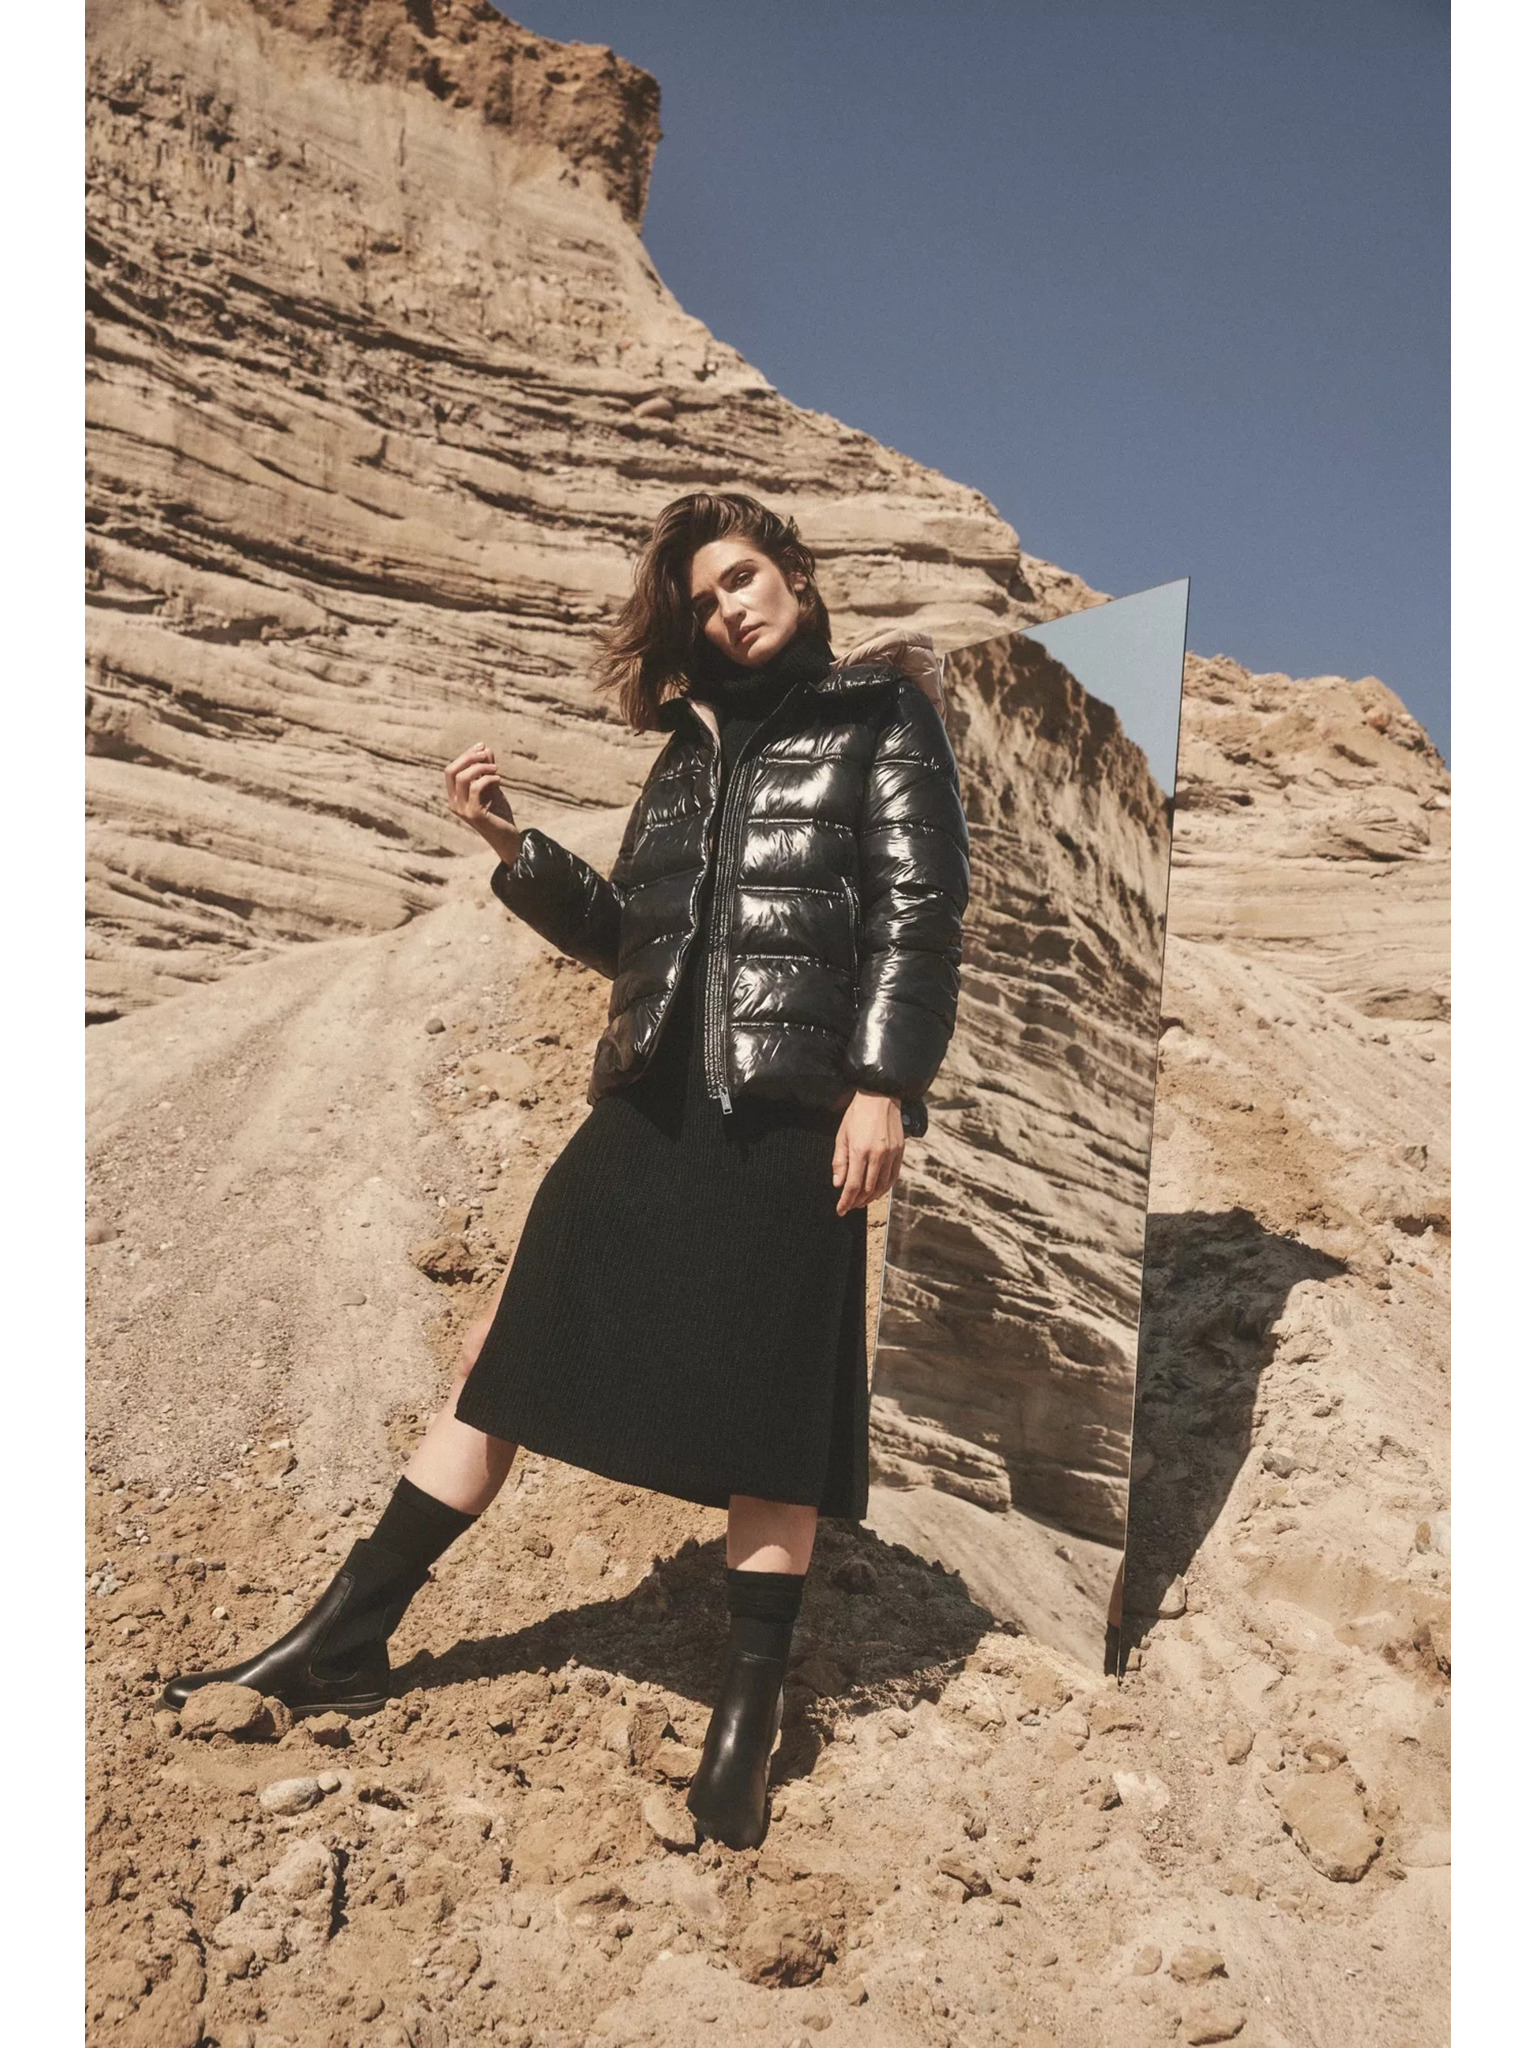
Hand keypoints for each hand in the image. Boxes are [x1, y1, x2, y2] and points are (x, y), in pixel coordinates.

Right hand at [445, 742, 521, 864]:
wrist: (508, 837)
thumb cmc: (499, 814)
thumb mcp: (492, 787)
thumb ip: (486, 770)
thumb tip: (485, 748)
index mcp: (455, 796)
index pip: (451, 770)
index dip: (465, 755)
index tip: (482, 746)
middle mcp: (454, 803)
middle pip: (451, 771)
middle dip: (469, 757)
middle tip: (486, 753)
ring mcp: (463, 810)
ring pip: (462, 778)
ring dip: (480, 767)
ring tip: (496, 769)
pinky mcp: (474, 814)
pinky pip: (476, 788)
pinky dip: (488, 779)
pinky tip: (499, 780)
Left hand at [832, 1090, 904, 1214]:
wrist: (880, 1096)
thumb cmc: (857, 1114)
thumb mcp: (842, 1135)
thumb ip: (840, 1161)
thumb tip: (838, 1184)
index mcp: (859, 1151)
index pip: (852, 1185)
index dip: (846, 1201)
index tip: (840, 1210)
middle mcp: (877, 1155)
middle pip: (867, 1189)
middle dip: (857, 1201)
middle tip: (849, 1206)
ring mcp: (891, 1154)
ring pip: (882, 1186)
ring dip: (871, 1197)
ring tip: (862, 1201)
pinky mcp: (900, 1152)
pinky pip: (893, 1177)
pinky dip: (885, 1188)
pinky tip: (877, 1191)